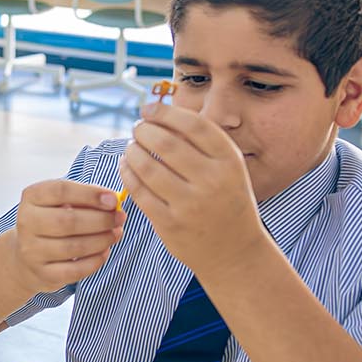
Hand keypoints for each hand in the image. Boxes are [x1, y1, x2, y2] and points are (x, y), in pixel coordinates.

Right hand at [12, 179, 125, 293]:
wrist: (26, 257)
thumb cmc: (52, 222)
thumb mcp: (61, 203)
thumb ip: (84, 198)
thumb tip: (112, 202)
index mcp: (31, 197)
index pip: (60, 191)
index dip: (90, 194)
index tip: (113, 199)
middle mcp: (26, 222)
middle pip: (68, 221)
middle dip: (101, 220)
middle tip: (119, 218)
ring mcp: (32, 250)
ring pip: (74, 247)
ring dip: (102, 240)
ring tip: (115, 234)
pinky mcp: (43, 273)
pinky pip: (76, 270)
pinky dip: (96, 260)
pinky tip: (104, 251)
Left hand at [119, 101, 265, 274]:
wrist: (235, 252)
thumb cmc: (226, 200)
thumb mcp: (227, 169)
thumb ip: (201, 143)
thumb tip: (159, 113)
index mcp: (229, 162)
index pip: (193, 125)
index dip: (165, 112)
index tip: (148, 109)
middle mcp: (213, 181)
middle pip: (166, 143)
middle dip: (144, 130)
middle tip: (137, 128)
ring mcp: (190, 205)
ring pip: (147, 167)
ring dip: (132, 151)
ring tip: (131, 147)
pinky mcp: (170, 224)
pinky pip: (138, 191)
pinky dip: (127, 173)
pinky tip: (126, 166)